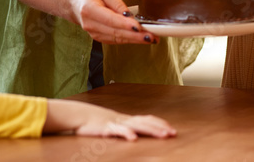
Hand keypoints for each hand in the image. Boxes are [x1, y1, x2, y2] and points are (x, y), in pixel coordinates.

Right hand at [45, 99, 175, 139]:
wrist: (80, 115)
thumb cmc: (97, 122)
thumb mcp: (114, 125)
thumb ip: (125, 128)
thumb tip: (135, 133)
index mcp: (127, 119)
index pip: (148, 119)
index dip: (160, 123)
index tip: (172, 129)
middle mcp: (125, 119)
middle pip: (146, 123)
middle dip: (161, 128)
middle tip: (173, 133)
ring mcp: (117, 123)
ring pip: (137, 126)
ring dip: (151, 130)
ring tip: (163, 135)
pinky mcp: (107, 128)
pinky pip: (118, 131)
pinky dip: (127, 133)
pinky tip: (134, 138)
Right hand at [69, 0, 157, 44]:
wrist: (76, 5)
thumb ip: (118, 3)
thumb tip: (129, 15)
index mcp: (90, 10)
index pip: (110, 19)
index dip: (125, 25)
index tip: (138, 27)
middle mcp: (90, 25)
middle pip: (115, 32)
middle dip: (135, 36)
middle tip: (151, 36)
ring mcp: (94, 34)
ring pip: (117, 39)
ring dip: (135, 40)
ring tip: (151, 38)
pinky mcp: (100, 38)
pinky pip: (116, 40)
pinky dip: (130, 40)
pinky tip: (142, 39)